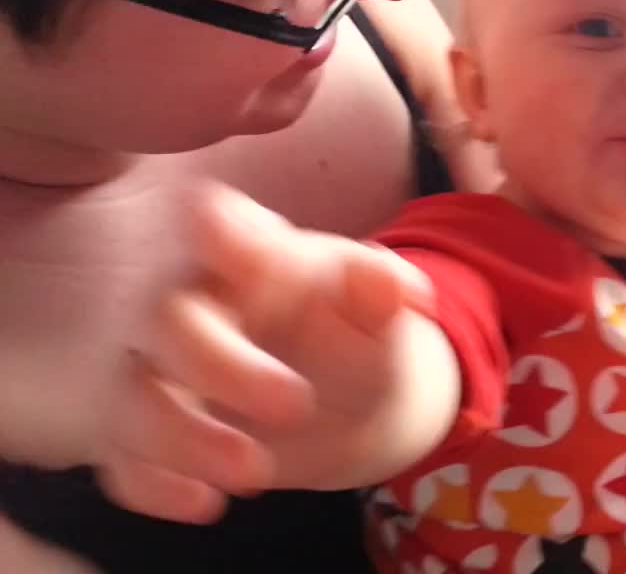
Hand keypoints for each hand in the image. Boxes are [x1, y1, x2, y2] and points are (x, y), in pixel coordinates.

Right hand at [94, 183, 434, 523]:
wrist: (345, 396)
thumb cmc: (352, 330)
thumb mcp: (376, 310)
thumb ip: (382, 293)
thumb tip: (402, 288)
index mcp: (249, 253)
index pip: (221, 225)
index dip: (223, 234)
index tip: (243, 248)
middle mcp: (191, 303)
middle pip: (166, 318)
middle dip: (221, 366)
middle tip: (297, 405)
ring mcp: (159, 368)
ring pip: (132, 395)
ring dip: (186, 438)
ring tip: (258, 473)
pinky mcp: (145, 431)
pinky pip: (122, 457)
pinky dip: (154, 485)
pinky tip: (205, 504)